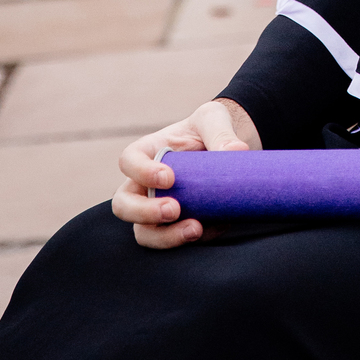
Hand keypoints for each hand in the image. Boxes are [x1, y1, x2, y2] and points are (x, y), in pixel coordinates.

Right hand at [112, 97, 261, 249]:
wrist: (228, 150)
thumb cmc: (211, 129)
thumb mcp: (214, 119)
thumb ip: (220, 131)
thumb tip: (236, 150)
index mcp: (148, 152)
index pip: (128, 162)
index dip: (141, 172)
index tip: (169, 178)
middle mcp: (145, 184)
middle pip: (123, 205)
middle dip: (144, 213)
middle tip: (173, 210)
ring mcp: (158, 208)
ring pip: (144, 232)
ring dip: (165, 237)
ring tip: (195, 230)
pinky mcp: (178, 226)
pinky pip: (177, 240)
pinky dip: (196, 238)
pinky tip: (218, 226)